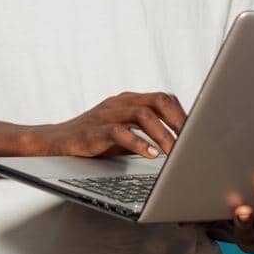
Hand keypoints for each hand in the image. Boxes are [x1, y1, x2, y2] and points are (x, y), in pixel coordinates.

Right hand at [38, 91, 186, 158]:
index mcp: (128, 101)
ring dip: (163, 134)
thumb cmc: (92, 140)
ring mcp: (106, 115)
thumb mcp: (124, 133)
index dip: (183, 113)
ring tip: (174, 153)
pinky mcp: (93, 131)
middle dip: (178, 120)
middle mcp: (119, 103)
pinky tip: (150, 155)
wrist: (54, 142)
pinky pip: (119, 132)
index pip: (163, 98)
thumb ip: (146, 132)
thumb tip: (180, 144)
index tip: (199, 131)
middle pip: (157, 100)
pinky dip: (138, 143)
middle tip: (192, 141)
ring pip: (142, 114)